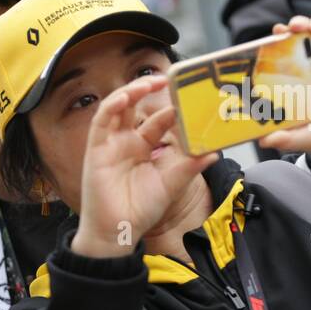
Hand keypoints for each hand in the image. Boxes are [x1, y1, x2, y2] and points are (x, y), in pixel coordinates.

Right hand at [72, 75, 216, 257]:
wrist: (117, 231)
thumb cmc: (140, 210)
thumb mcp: (171, 184)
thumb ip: (190, 166)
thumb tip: (214, 152)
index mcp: (144, 147)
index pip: (159, 120)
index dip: (172, 107)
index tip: (188, 97)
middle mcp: (126, 141)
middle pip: (135, 105)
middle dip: (149, 89)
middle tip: (168, 78)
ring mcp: (110, 143)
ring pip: (117, 107)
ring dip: (131, 91)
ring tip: (149, 83)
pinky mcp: (95, 149)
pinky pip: (101, 121)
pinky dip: (112, 106)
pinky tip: (125, 97)